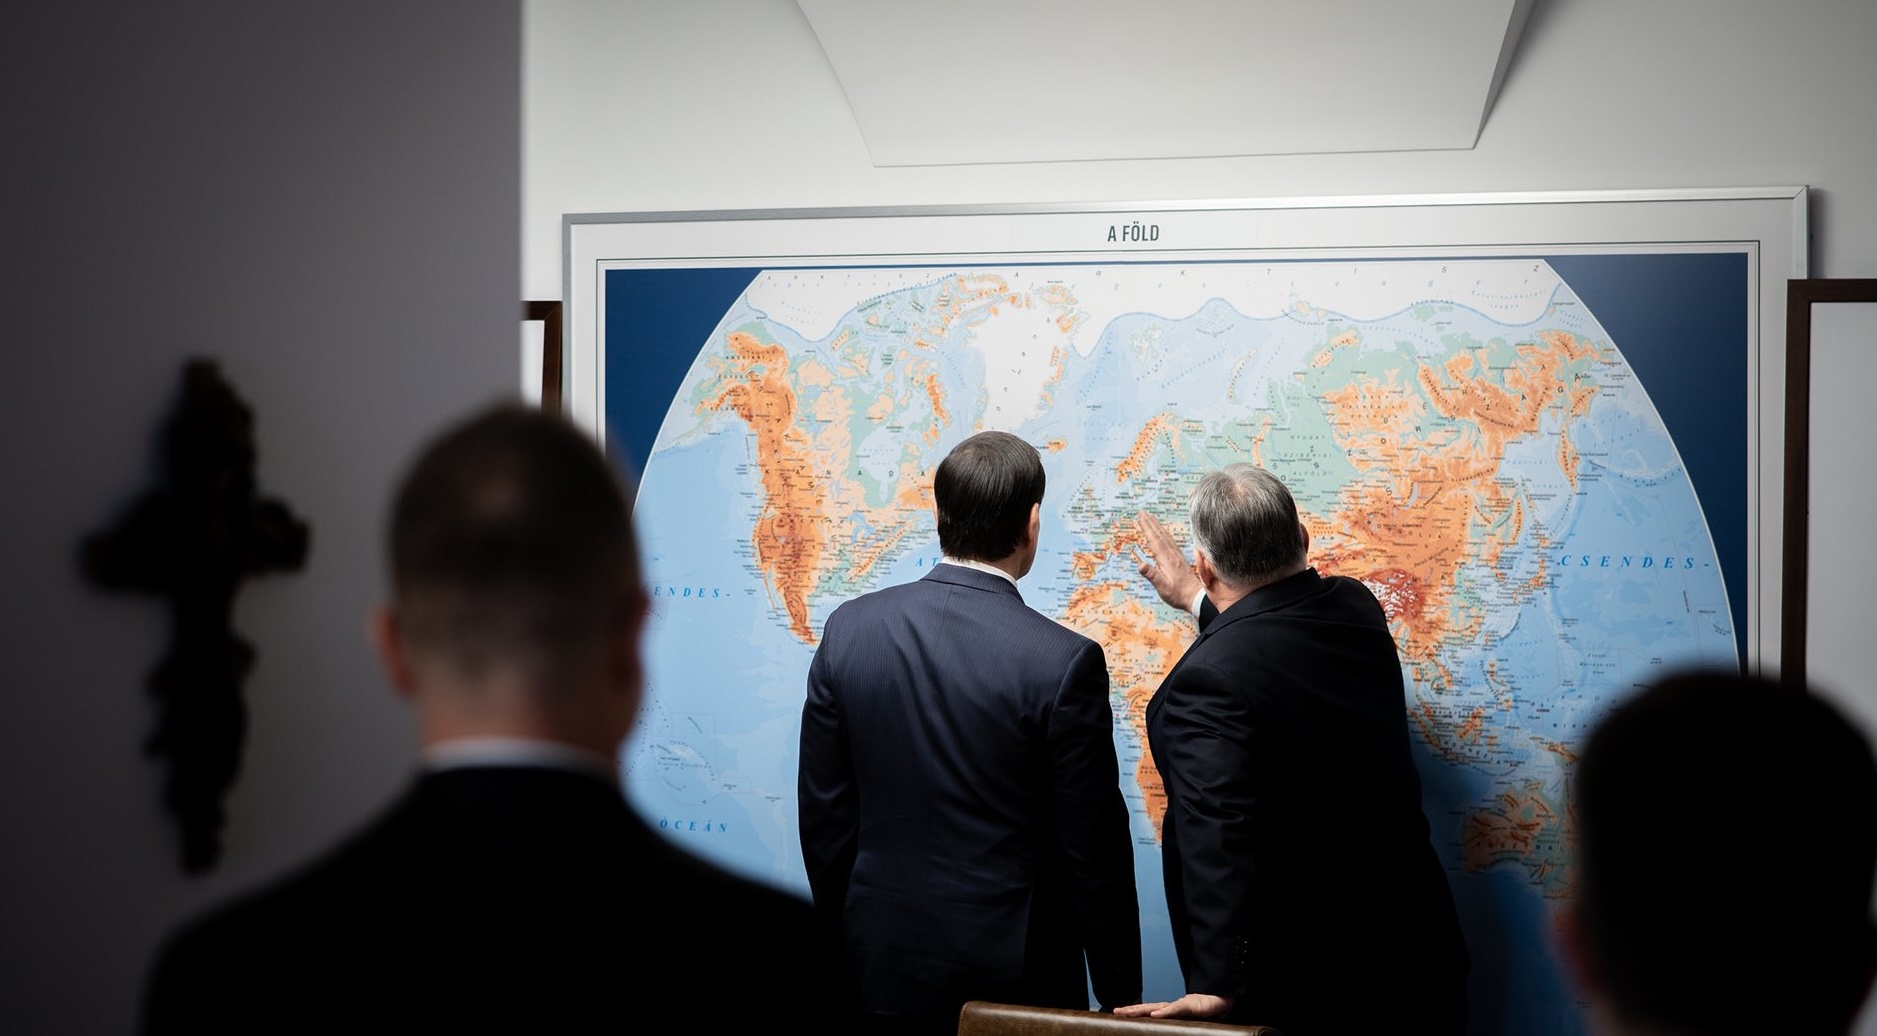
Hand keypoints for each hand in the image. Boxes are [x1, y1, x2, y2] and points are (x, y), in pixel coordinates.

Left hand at [1113, 993, 1234, 1019]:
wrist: (1215, 1003)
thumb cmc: (1198, 1014)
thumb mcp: (1180, 1022)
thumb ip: (1169, 1026)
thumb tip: (1156, 1030)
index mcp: (1165, 1011)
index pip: (1145, 1011)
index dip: (1132, 1012)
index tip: (1118, 1014)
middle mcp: (1168, 1007)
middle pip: (1145, 1008)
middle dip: (1130, 1010)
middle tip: (1116, 1011)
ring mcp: (1176, 1006)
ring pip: (1155, 1007)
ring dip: (1141, 1010)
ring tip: (1128, 1012)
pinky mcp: (1187, 1006)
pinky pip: (1173, 1010)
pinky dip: (1163, 1012)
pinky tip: (1154, 1015)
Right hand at [1135, 511, 1201, 613]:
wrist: (1195, 597)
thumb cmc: (1178, 594)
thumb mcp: (1162, 587)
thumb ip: (1152, 575)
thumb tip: (1140, 565)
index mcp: (1166, 559)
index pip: (1154, 539)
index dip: (1146, 527)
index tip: (1140, 516)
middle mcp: (1171, 554)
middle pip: (1159, 534)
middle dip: (1150, 522)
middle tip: (1142, 512)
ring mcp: (1176, 555)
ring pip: (1165, 536)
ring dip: (1156, 526)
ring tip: (1150, 517)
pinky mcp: (1179, 558)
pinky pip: (1170, 541)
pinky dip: (1163, 533)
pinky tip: (1162, 533)